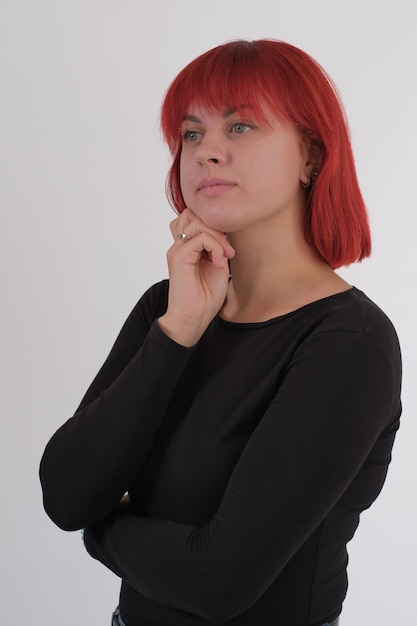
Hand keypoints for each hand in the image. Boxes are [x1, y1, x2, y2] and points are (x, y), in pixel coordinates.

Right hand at [158, 209, 234, 345]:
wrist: (193, 318)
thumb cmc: (205, 297)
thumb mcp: (217, 265)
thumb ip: (218, 247)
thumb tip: (226, 232)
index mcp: (187, 247)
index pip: (195, 218)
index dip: (215, 226)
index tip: (228, 249)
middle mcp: (179, 245)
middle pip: (194, 214)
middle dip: (217, 227)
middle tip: (228, 250)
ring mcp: (177, 250)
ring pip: (197, 222)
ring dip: (218, 236)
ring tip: (224, 256)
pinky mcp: (179, 256)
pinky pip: (200, 238)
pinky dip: (216, 248)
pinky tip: (219, 263)